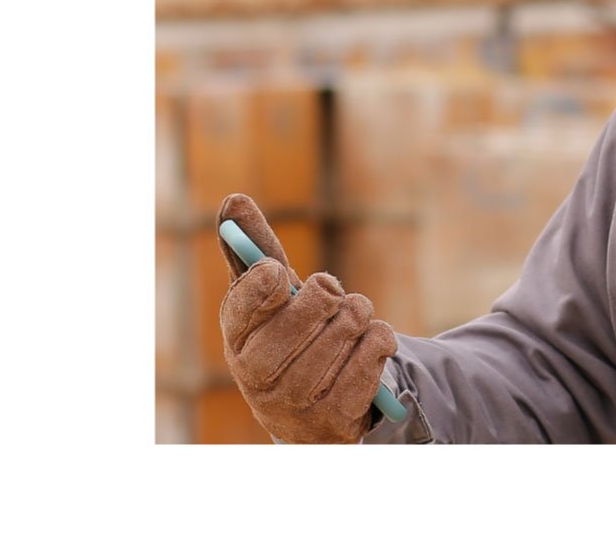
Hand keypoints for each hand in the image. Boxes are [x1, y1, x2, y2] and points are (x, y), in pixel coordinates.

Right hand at [217, 193, 397, 443]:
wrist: (308, 414)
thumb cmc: (286, 337)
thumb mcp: (269, 298)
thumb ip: (255, 250)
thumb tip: (234, 200)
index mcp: (236, 337)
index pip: (248, 296)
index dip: (268, 278)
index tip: (279, 272)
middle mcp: (257, 373)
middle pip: (316, 302)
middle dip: (333, 291)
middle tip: (331, 298)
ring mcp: (297, 398)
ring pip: (351, 322)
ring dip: (360, 315)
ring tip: (348, 326)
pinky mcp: (337, 414)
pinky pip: (376, 348)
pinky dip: (380, 339)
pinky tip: (365, 350)